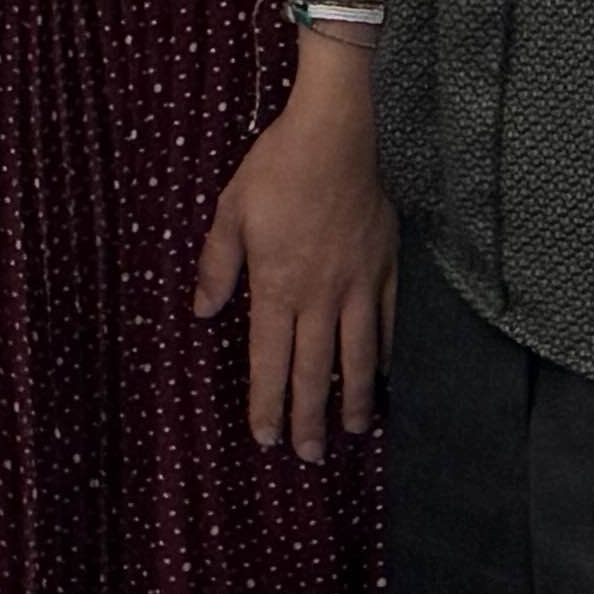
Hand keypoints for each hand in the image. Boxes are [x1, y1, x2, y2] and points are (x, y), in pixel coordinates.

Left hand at [190, 50, 397, 455]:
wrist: (335, 137)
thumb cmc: (276, 170)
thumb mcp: (230, 212)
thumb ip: (218, 265)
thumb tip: (202, 310)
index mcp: (277, 285)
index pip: (269, 358)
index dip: (266, 400)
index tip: (265, 436)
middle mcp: (320, 296)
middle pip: (314, 370)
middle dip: (307, 416)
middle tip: (306, 455)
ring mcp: (358, 287)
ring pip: (358, 358)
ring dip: (353, 398)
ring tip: (349, 431)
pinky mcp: (385, 271)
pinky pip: (391, 326)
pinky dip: (390, 358)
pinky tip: (389, 379)